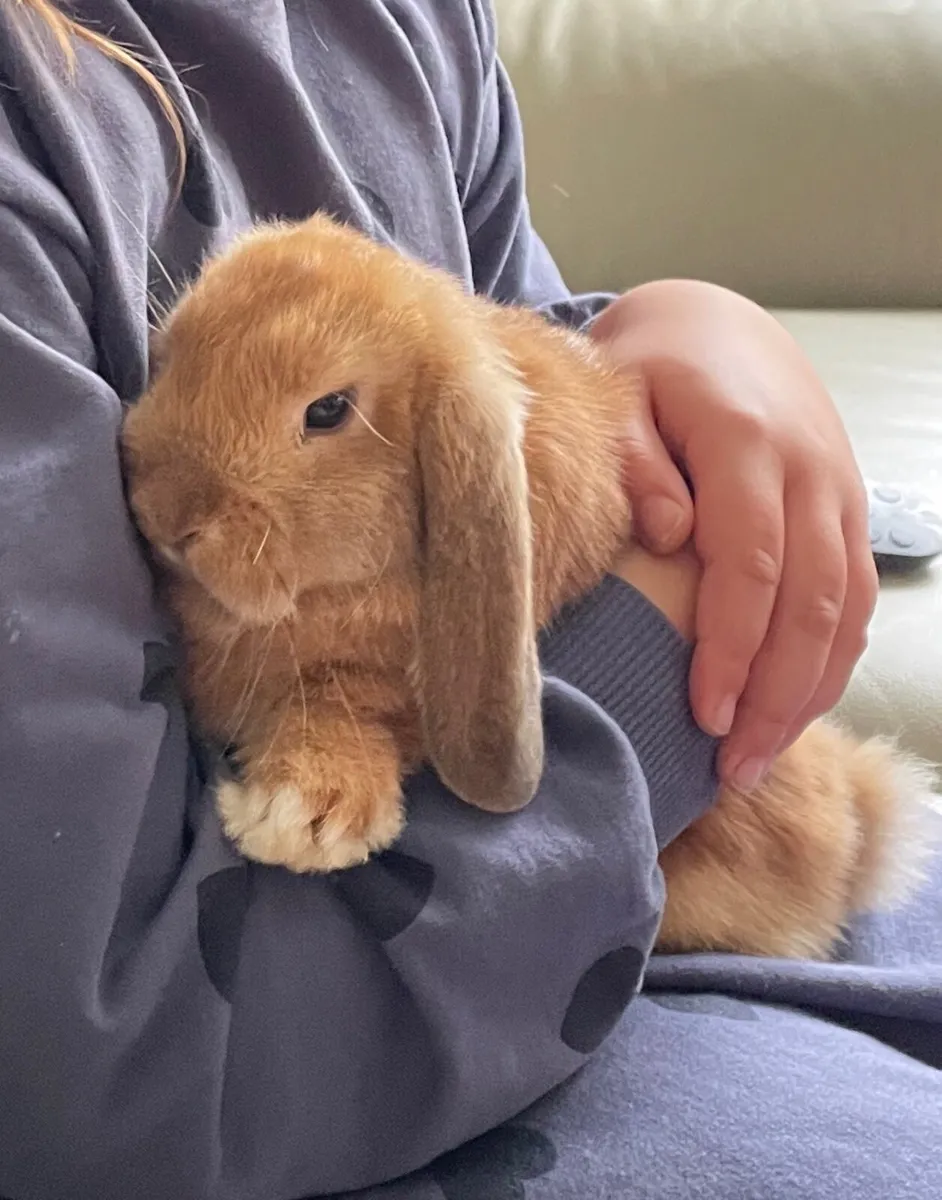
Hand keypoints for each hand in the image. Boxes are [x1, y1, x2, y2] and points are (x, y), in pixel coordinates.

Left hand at [590, 281, 877, 790]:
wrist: (719, 328)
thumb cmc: (652, 371)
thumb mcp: (621, 397)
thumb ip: (636, 464)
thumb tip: (667, 537)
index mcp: (747, 441)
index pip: (750, 562)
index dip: (731, 646)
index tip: (701, 714)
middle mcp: (810, 470)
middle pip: (811, 602)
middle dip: (774, 693)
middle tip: (730, 766)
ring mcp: (840, 492)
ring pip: (846, 610)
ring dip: (807, 692)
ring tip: (758, 758)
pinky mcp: (848, 511)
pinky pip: (856, 600)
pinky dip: (831, 662)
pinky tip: (793, 709)